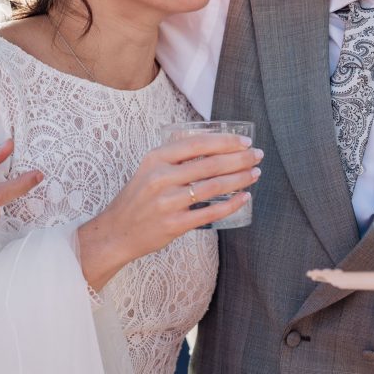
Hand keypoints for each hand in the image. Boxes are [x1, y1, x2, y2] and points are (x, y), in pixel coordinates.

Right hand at [79, 133, 262, 289]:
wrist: (116, 232)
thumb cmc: (138, 197)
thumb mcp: (150, 168)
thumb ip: (176, 156)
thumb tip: (215, 144)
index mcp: (156, 159)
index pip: (199, 144)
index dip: (226, 141)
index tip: (246, 141)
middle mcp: (161, 178)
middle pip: (211, 165)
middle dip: (240, 159)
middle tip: (258, 155)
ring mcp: (168, 203)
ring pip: (214, 187)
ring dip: (240, 179)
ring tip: (255, 173)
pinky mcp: (174, 225)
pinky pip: (210, 213)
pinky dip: (231, 205)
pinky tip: (245, 197)